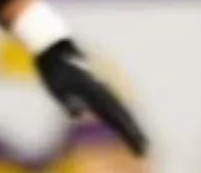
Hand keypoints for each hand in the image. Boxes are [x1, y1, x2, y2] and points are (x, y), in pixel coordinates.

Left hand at [36, 40, 148, 156]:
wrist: (57, 50)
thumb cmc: (56, 70)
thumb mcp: (57, 88)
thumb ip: (68, 101)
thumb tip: (77, 115)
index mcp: (98, 93)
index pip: (118, 117)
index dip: (130, 134)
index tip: (141, 149)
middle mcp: (105, 91)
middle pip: (123, 115)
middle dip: (134, 133)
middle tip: (144, 151)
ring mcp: (103, 89)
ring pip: (120, 110)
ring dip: (129, 126)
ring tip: (138, 142)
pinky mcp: (98, 90)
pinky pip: (113, 107)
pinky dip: (121, 118)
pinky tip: (122, 125)